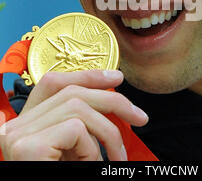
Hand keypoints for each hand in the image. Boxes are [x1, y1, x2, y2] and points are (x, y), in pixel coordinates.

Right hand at [0, 70, 147, 160]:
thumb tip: (114, 97)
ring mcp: (20, 135)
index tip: (117, 77)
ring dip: (107, 132)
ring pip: (78, 107)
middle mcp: (16, 126)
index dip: (87, 76)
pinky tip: (91, 166)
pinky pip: (76, 129)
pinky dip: (92, 148)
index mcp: (27, 123)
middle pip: (72, 93)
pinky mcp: (29, 147)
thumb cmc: (64, 175)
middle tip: (141, 117)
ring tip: (116, 158)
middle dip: (113, 100)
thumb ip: (81, 125)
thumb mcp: (73, 149)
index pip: (53, 84)